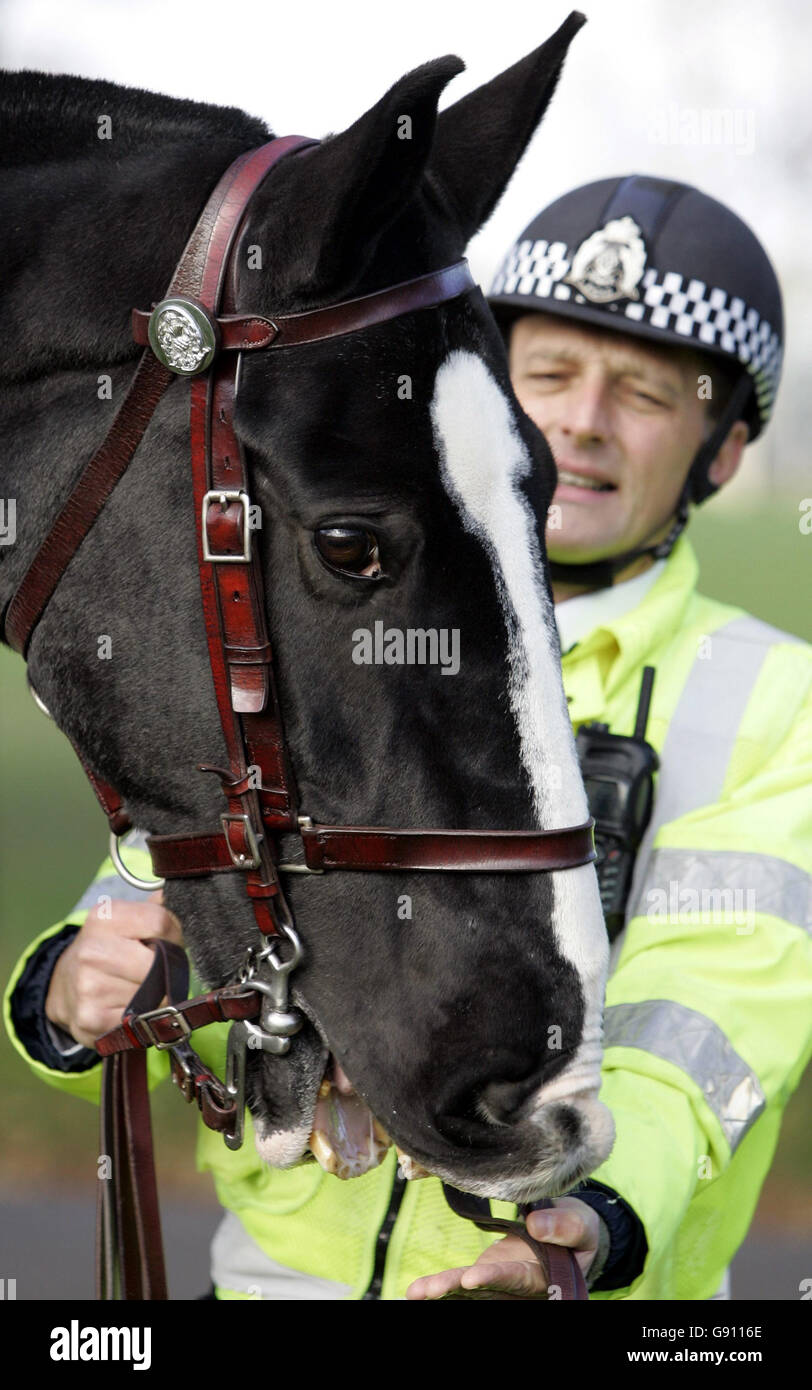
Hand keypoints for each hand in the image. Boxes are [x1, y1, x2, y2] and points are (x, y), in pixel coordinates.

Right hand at [45, 889, 183, 1047]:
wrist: (65, 986)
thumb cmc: (108, 950)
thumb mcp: (126, 920)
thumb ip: (157, 908)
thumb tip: (186, 894)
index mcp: (104, 917)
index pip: (161, 922)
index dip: (172, 936)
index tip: (163, 943)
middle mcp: (92, 951)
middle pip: (158, 964)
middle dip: (164, 970)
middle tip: (151, 970)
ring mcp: (90, 986)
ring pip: (154, 995)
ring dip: (154, 996)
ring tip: (135, 988)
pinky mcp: (92, 1019)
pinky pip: (141, 1020)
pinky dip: (142, 1018)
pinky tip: (127, 1008)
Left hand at [405, 1196, 600, 1299]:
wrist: (568, 1233)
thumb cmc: (578, 1231)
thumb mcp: (582, 1225)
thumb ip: (566, 1226)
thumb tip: (537, 1224)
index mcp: (545, 1279)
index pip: (519, 1279)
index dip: (497, 1278)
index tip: (474, 1277)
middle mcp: (520, 1289)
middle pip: (488, 1292)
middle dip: (458, 1290)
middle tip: (433, 1291)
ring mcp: (501, 1286)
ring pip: (469, 1291)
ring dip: (442, 1290)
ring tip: (416, 1293)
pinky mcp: (486, 1278)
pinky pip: (461, 1282)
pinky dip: (440, 1286)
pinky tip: (416, 1291)